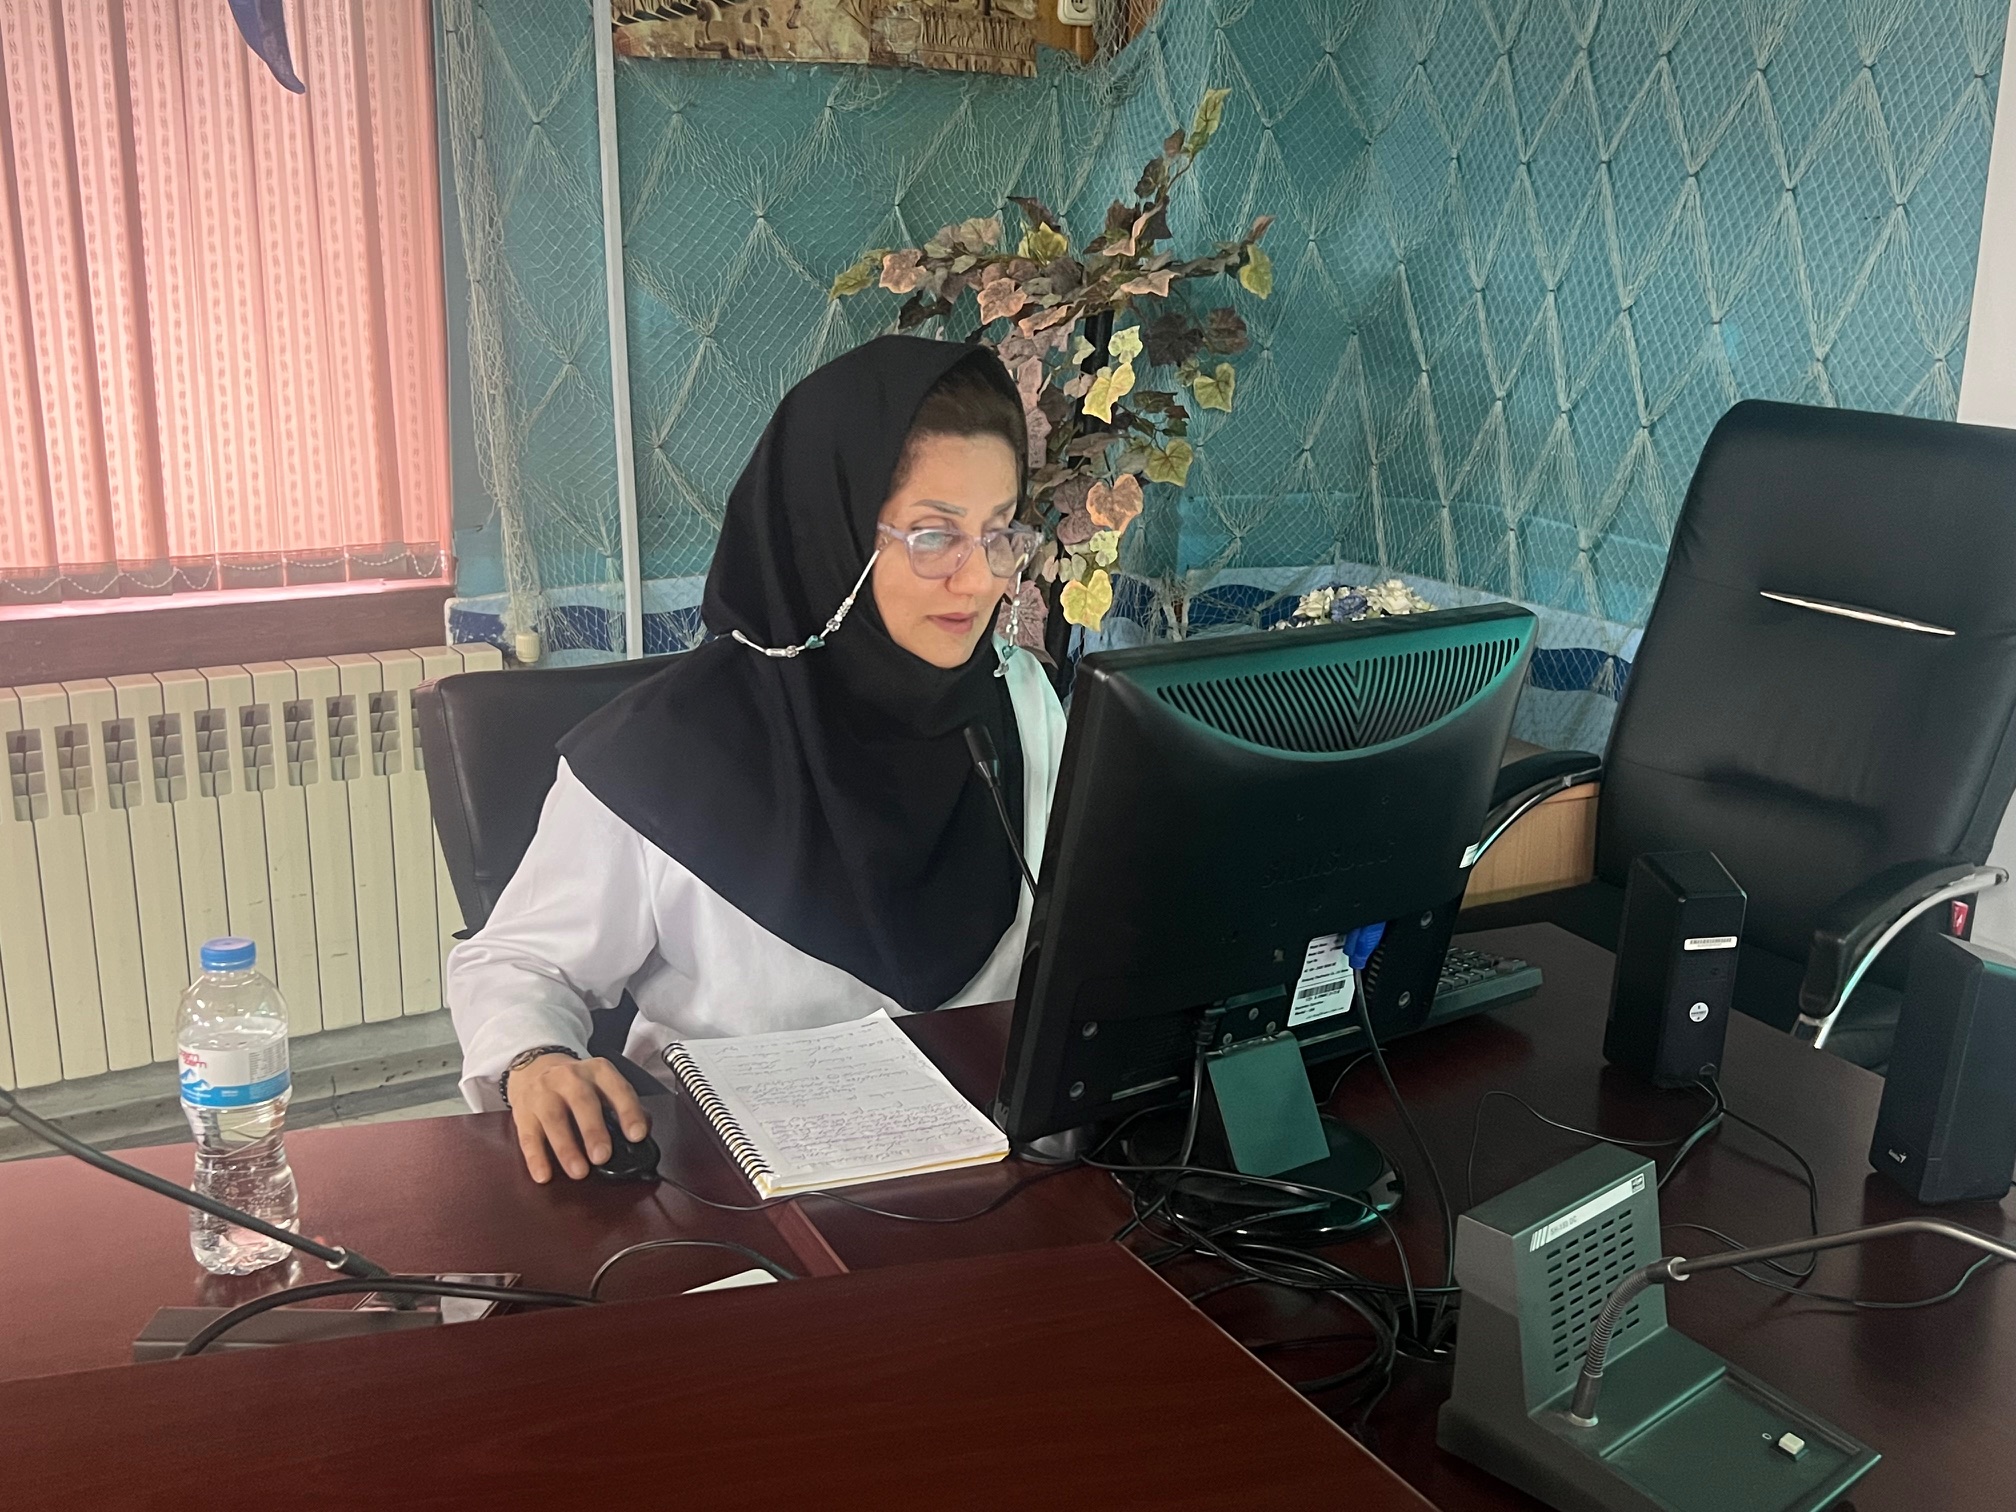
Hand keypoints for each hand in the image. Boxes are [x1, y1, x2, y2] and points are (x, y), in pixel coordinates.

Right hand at [507, 1055, 649, 1183]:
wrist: (534, 1066)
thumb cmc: (577, 1083)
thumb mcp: (602, 1083)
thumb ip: (621, 1104)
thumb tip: (641, 1132)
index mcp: (597, 1071)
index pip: (616, 1088)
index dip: (628, 1111)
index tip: (636, 1135)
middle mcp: (569, 1078)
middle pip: (582, 1101)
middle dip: (593, 1130)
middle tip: (602, 1156)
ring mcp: (543, 1093)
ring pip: (553, 1119)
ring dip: (566, 1147)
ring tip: (579, 1172)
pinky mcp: (523, 1112)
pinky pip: (528, 1136)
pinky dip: (536, 1157)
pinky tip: (544, 1175)